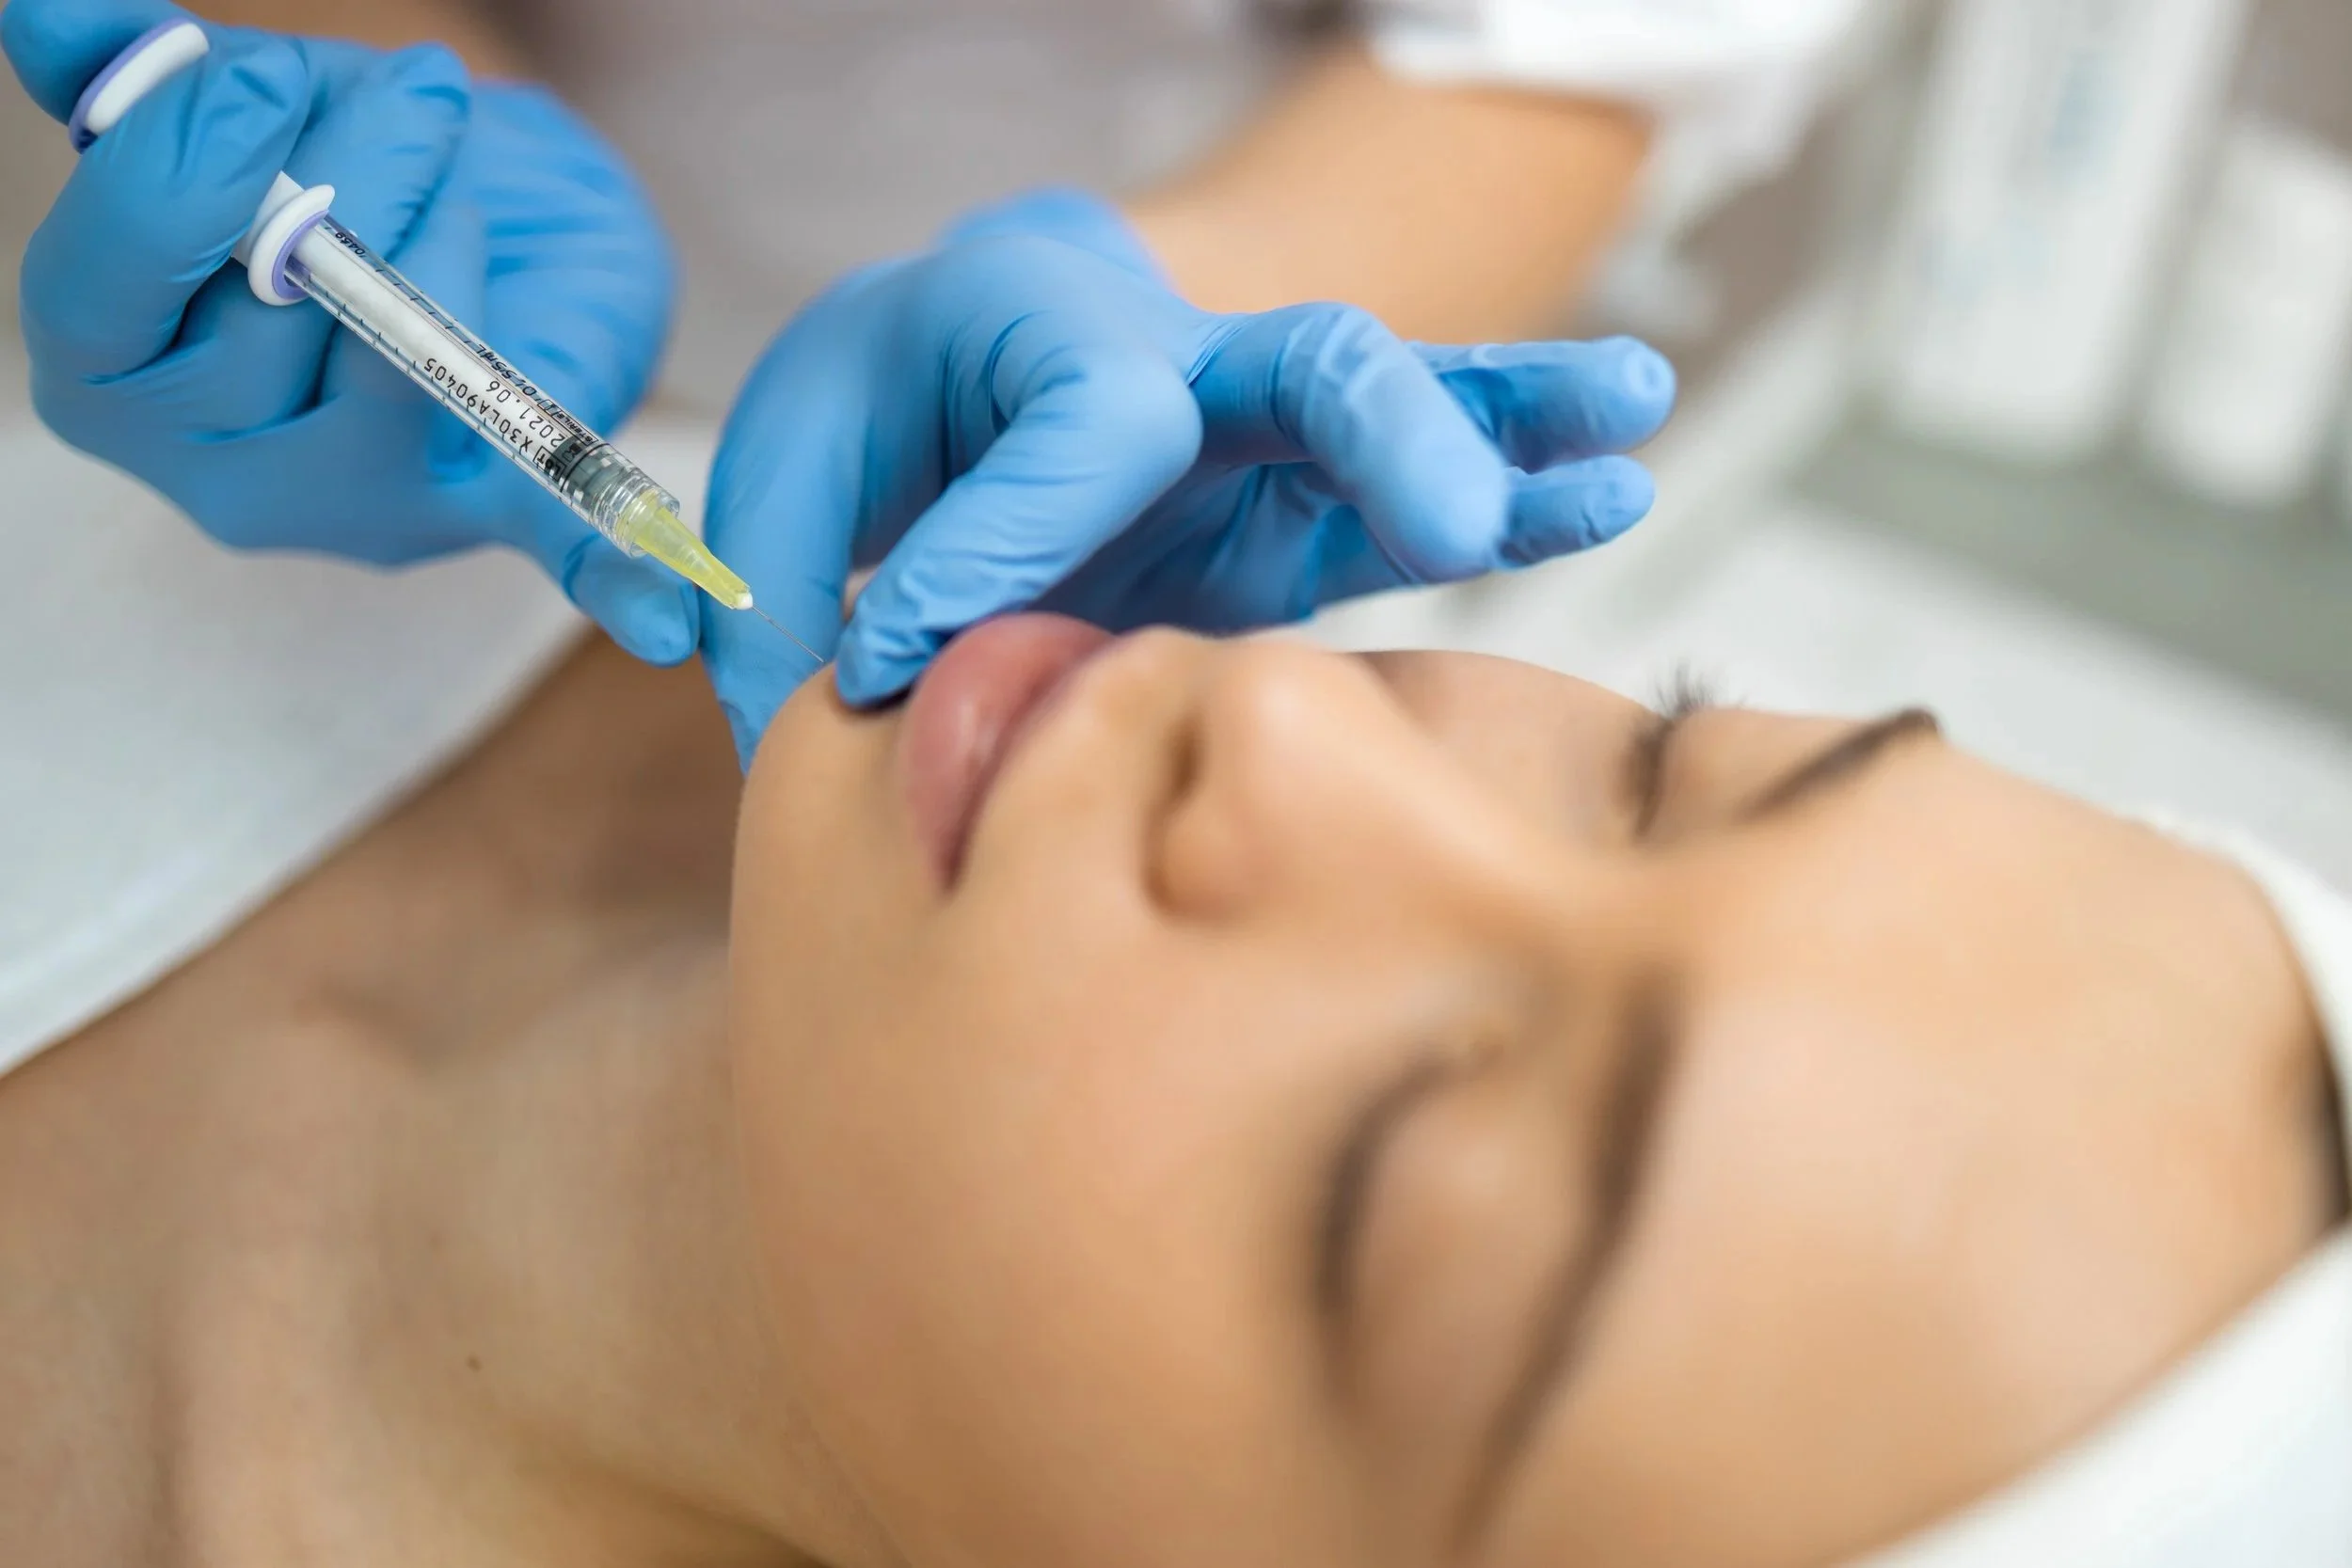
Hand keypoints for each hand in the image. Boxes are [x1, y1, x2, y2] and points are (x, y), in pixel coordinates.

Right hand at [5, 0, 691, 661]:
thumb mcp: (249, 113)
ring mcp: (356, 505)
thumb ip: (149, 79)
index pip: (109, 282)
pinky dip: (611, 580)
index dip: (189, 167)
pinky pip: (549, 546)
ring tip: (460, 158)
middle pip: (260, 326)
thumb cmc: (348, 173)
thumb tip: (44, 10)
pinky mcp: (490, 510)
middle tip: (418, 92)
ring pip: (395, 378)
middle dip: (350, 183)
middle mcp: (217, 469)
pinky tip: (668, 627)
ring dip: (443, 240)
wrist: (496, 224)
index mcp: (108, 373)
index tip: (276, 73)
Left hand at [701, 192, 1673, 765]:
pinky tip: (1613, 490)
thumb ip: (776, 582)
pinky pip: (1415, 512)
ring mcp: (1260, 442)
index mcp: (1032, 325)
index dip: (999, 543)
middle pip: (1306, 362)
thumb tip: (814, 715)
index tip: (899, 657)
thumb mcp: (791, 467)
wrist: (979, 359)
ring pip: (1404, 412)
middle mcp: (1174, 362)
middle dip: (1380, 430)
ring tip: (1631, 415)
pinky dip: (1518, 499)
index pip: (1066, 428)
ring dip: (1511, 425)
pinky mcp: (1302, 519)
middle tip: (1447, 515)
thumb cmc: (886, 415)